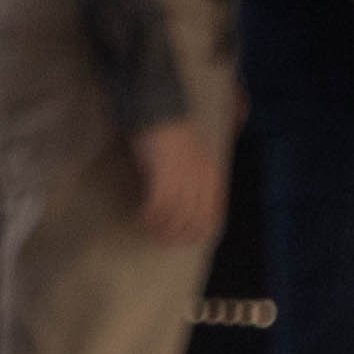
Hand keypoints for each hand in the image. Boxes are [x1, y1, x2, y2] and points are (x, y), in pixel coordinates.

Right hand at [128, 118, 224, 245]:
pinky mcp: (164, 175)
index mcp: (213, 179)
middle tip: (159, 239)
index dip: (198, 235)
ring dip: (160, 228)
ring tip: (148, 229)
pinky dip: (149, 217)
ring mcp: (184, 179)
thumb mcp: (194, 161)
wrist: (161, 111)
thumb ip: (195, 183)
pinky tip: (140, 217)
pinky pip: (158, 207)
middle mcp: (203, 181)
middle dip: (176, 236)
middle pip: (193, 222)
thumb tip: (187, 209)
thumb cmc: (174, 137)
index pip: (213, 218)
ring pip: (175, 217)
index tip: (183, 242)